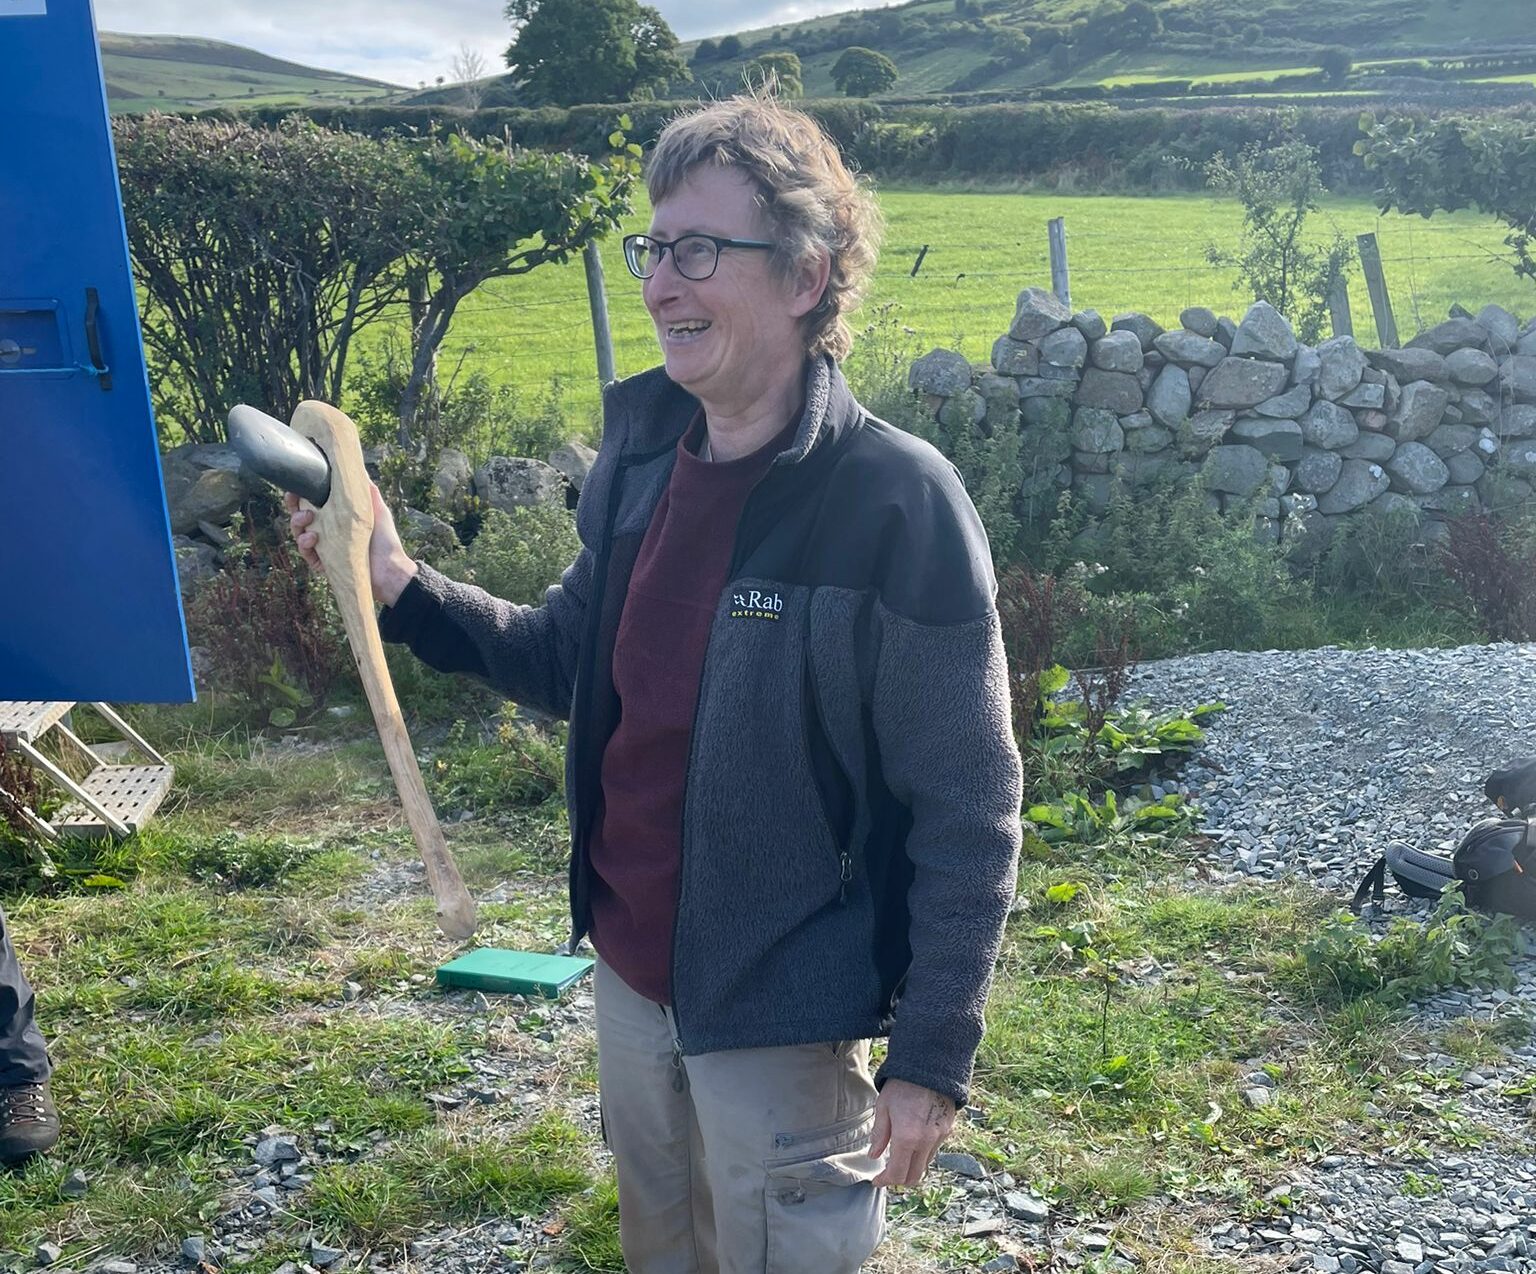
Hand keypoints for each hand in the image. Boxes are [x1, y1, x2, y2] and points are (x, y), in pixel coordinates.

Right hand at [285, 483, 418, 605]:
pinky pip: (307, 554)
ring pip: (299, 534)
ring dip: (298, 524)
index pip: (311, 504)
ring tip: (308, 518)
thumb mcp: (376, 509)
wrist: (391, 568)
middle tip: (295, 500)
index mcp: (336, 517)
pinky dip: (305, 545)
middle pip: (300, 518)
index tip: (296, 487)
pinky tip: (312, 538)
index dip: (300, 496)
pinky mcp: (324, 564)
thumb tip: (359, 469)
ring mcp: (324, 548)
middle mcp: (327, 531)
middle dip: (293, 507)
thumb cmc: (386, 539)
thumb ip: (367, 490)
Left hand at [869, 1078, 956, 1187]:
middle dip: (899, 1180)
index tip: (877, 1180)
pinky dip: (922, 1155)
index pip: (897, 1174)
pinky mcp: (947, 1130)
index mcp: (907, 1138)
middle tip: (888, 1173)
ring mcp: (939, 1137)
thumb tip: (874, 1155)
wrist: (930, 1066)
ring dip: (911, 1167)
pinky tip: (913, 1143)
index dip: (885, 1181)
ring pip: (925, 1165)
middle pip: (914, 1177)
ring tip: (899, 1157)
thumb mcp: (883, 1107)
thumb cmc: (902, 1085)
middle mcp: (926, 1142)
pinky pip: (934, 1151)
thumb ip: (879, 1135)